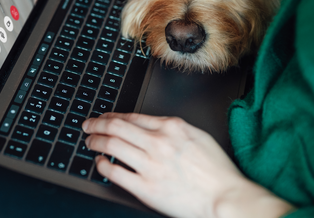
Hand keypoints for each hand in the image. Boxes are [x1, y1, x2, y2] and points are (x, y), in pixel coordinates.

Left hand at [82, 113, 293, 217]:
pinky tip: (99, 163)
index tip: (103, 118)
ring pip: (111, 146)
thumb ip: (172, 128)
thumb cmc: (216, 171)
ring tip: (89, 142)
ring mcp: (150, 165)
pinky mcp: (146, 188)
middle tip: (88, 126)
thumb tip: (149, 125)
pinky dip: (102, 166)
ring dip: (95, 142)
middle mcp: (158, 143)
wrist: (225, 197)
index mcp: (172, 127)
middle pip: (116, 127)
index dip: (111, 116)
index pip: (131, 116)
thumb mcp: (197, 136)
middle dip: (97, 125)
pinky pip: (115, 173)